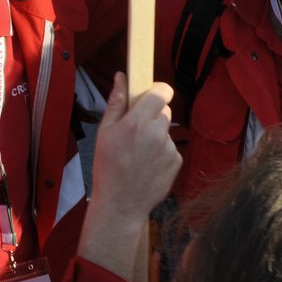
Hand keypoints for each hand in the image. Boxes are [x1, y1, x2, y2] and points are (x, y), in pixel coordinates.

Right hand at [81, 74, 181, 280]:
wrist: (120, 205)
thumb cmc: (107, 168)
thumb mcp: (104, 133)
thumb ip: (116, 102)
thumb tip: (121, 77)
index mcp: (137, 122)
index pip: (161, 91)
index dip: (157, 91)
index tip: (149, 96)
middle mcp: (156, 133)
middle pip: (164, 110)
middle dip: (152, 116)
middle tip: (136, 132)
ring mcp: (169, 148)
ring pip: (166, 130)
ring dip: (156, 136)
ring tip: (138, 154)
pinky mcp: (177, 161)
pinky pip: (171, 148)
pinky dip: (162, 153)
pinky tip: (147, 165)